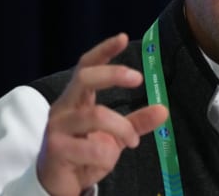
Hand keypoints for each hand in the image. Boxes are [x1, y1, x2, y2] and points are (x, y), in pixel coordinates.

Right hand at [36, 33, 168, 195]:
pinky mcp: (55, 149)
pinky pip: (91, 147)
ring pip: (95, 115)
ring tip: (131, 141)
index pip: (86, 66)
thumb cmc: (84, 154)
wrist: (57, 186)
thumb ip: (137, 122)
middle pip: (85, 78)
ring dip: (121, 127)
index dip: (104, 51)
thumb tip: (163, 110)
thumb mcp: (115, 136)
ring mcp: (57, 128)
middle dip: (113, 74)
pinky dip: (106, 155)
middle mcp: (63, 108)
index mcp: (77, 99)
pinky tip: (104, 161)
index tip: (123, 38)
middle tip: (138, 78)